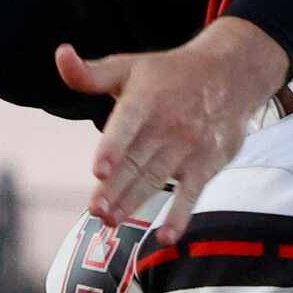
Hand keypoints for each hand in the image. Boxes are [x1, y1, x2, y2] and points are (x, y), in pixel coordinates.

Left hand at [57, 19, 288, 241]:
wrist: (231, 74)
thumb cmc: (170, 74)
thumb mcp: (130, 66)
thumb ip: (92, 73)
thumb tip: (61, 55)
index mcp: (145, 99)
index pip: (127, 124)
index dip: (113, 147)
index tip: (99, 170)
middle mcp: (168, 124)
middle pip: (137, 162)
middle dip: (115, 189)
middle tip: (96, 211)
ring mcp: (188, 147)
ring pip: (156, 180)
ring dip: (134, 203)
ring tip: (111, 220)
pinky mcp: (206, 164)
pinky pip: (192, 194)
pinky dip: (180, 216)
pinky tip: (165, 237)